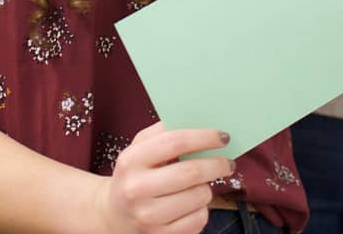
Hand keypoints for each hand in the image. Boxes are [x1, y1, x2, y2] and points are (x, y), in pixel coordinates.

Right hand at [95, 122, 231, 233]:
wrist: (114, 216)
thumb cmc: (134, 176)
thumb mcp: (137, 150)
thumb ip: (162, 133)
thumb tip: (200, 123)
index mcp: (131, 161)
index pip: (175, 142)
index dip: (204, 137)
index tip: (223, 137)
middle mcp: (137, 189)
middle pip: (192, 172)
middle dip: (217, 164)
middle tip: (227, 162)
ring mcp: (148, 216)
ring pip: (200, 196)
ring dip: (207, 188)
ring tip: (199, 186)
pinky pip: (199, 219)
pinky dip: (202, 209)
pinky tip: (191, 205)